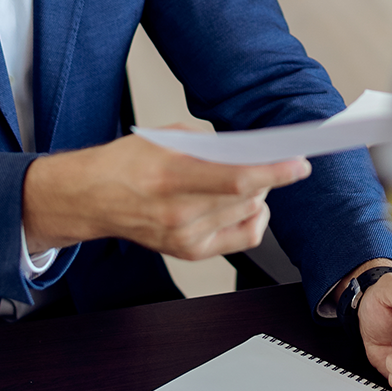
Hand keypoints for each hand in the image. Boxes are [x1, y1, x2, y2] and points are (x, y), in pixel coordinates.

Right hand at [22, 134, 310, 258]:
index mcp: (170, 175)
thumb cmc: (125, 162)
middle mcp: (178, 212)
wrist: (92, 197)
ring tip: (248, 178)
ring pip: (248, 214)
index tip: (299, 164)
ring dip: (258, 194)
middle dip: (268, 176)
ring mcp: (184, 237)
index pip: (237, 177)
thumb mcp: (165, 137)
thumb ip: (209, 144)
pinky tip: (245, 204)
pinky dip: (252, 218)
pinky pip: (241, 238)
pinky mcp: (188, 252)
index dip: (274, 171)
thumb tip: (249, 150)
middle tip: (270, 159)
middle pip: (247, 197)